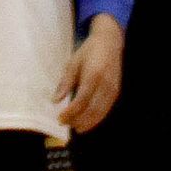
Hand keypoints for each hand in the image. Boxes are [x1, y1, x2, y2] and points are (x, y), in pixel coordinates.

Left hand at [57, 14, 123, 132]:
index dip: (71, 112)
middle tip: (66, 124)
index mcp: (92, 75)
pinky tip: (88, 121)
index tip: (60, 119)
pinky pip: (106, 110)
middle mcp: (105, 85)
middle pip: (92, 110)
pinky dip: (96, 118)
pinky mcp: (116, 93)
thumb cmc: (88, 51)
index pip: (81, 100)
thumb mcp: (73, 62)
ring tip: (76, 127)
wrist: (109, 42)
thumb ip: (65, 82)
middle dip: (78, 120)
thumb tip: (55, 100)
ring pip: (100, 113)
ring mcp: (112, 90)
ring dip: (88, 123)